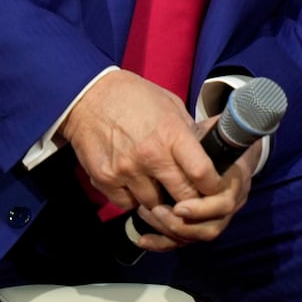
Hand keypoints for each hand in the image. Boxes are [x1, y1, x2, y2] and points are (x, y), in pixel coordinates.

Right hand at [59, 70, 220, 249]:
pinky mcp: (105, 180)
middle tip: (189, 194)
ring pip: (155, 205)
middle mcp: (149, 155)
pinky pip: (127, 204)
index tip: (213, 187)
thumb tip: (209, 155)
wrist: (88, 96)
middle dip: (190, 199)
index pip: (202, 173)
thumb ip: (188, 133)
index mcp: (171, 133)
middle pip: (183, 197)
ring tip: (157, 184)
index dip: (213, 185)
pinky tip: (133, 182)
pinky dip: (133, 198)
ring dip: (159, 199)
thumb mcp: (170, 105)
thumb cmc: (133, 97)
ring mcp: (125, 170)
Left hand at [138, 115, 260, 249]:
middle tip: (156, 211)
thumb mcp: (212, 131)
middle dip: (183, 224)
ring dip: (172, 231)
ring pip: (197, 235)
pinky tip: (143, 239)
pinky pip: (184, 240)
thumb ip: (206, 134)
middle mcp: (229, 203)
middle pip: (211, 227)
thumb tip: (203, 126)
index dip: (202, 208)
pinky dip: (163, 242)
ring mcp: (216, 216)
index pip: (224, 203)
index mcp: (235, 180)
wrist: (227, 149)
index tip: (178, 206)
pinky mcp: (200, 224)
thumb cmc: (215, 137)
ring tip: (149, 215)